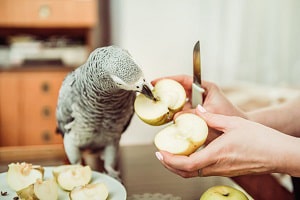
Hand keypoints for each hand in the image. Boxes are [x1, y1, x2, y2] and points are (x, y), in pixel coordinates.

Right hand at [152, 75, 246, 142]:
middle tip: (154, 94)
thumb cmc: (229, 118)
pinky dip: (175, 113)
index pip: (184, 79)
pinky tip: (167, 117)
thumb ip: (192, 114)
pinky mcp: (196, 112)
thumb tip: (175, 116)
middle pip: (179, 89)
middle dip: (166, 91)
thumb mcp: (210, 114)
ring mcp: (197, 103)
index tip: (157, 82)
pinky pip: (182, 110)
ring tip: (158, 106)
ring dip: (169, 104)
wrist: (236, 131)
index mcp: (206, 88)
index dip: (169, 79)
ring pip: (179, 101)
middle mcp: (200, 94)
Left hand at [156, 105, 288, 177]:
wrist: (279, 154)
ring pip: (194, 174)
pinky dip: (191, 165)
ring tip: (172, 153)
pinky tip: (191, 154)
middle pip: (186, 173)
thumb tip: (198, 111)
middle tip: (161, 153)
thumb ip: (212, 117)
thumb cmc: (261, 140)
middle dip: (169, 165)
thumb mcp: (233, 123)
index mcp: (216, 155)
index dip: (170, 160)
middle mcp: (217, 166)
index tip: (160, 152)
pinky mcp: (227, 170)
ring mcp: (222, 171)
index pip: (186, 164)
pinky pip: (203, 171)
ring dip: (179, 165)